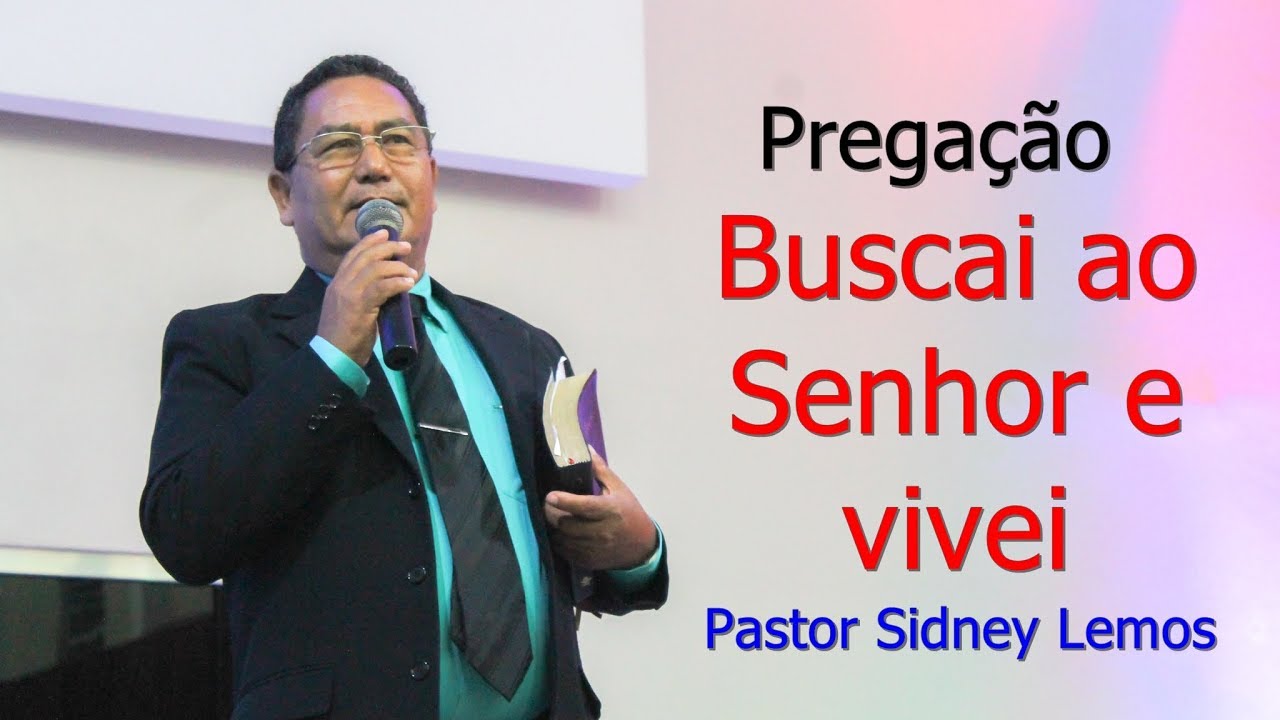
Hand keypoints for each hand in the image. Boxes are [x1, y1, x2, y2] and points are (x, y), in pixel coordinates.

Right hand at [316, 230, 417, 365]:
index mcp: (337, 284)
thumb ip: (362, 296)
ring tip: (411, 273)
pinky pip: (382, 287)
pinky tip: (408, 283)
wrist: (333, 356)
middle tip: (405, 247)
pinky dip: (398, 282)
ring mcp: (349, 294)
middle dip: (388, 248)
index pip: (353, 255)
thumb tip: (385, 289)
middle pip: (366, 256)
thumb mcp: (349, 309)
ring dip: (398, 267)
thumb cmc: (344, 337)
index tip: (385, 233)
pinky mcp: (359, 306)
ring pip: (376, 269)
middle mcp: (341, 284)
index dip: (369, 241)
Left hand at [544, 448, 657, 570]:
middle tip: (546, 505)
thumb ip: (601, 470)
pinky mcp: (590, 561)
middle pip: (568, 524)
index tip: (550, 495)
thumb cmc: (629, 512)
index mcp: (610, 510)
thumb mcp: (619, 489)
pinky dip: (558, 543)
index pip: (584, 506)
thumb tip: (586, 447)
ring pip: (564, 540)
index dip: (565, 501)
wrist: (642, 545)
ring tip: (550, 518)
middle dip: (552, 514)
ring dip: (553, 529)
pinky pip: (566, 553)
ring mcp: (595, 548)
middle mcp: (602, 531)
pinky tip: (558, 533)